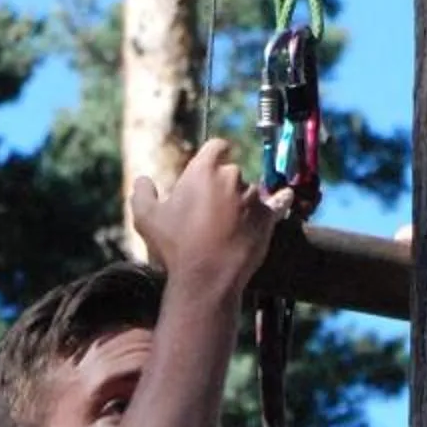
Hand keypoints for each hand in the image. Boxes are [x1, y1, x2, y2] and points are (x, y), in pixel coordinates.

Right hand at [130, 135, 288, 288]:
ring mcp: (253, 196)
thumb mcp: (146, 219)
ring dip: (240, 202)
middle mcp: (233, 176)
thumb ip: (141, 193)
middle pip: (230, 172)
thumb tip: (143, 181)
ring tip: (227, 228)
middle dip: (221, 187)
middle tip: (207, 213)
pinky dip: (280, 201)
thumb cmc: (175, 247)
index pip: (215, 146)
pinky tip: (285, 197)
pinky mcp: (268, 217)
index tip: (206, 171)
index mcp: (204, 169)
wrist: (206, 280)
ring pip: (248, 191)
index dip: (211, 156)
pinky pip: (277, 204)